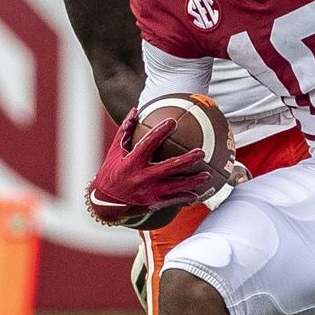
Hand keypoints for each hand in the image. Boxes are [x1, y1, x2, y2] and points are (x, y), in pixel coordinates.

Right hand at [86, 108, 210, 225]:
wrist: (106, 203)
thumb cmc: (111, 172)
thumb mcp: (115, 151)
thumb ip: (125, 130)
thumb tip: (136, 110)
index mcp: (132, 163)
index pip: (148, 144)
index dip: (160, 132)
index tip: (172, 122)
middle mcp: (142, 178)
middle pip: (169, 168)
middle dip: (187, 161)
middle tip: (201, 153)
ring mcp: (149, 193)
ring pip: (176, 187)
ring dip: (193, 182)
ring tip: (208, 176)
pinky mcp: (153, 204)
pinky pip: (173, 200)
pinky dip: (186, 197)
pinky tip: (197, 194)